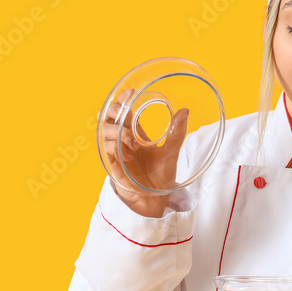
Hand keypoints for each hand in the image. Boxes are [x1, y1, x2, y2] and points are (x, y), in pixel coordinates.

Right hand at [101, 88, 188, 216]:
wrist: (156, 197)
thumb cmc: (162, 174)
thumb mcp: (172, 150)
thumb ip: (177, 132)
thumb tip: (185, 111)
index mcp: (134, 132)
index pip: (123, 110)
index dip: (123, 100)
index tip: (131, 92)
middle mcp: (122, 139)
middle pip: (108, 116)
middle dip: (113, 110)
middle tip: (125, 111)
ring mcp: (115, 151)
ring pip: (106, 130)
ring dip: (120, 133)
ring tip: (136, 145)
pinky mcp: (112, 164)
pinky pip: (107, 148)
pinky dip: (117, 148)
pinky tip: (130, 155)